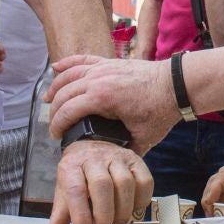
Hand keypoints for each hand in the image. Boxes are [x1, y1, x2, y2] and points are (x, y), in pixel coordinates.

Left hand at [43, 140, 153, 223]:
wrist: (93, 147)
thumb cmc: (79, 177)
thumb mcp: (65, 193)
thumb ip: (59, 218)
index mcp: (72, 166)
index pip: (75, 189)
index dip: (81, 214)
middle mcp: (95, 158)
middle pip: (102, 184)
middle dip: (104, 213)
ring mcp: (118, 158)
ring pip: (125, 183)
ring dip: (123, 209)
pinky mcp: (137, 161)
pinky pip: (145, 181)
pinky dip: (141, 200)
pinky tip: (133, 212)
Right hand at [48, 55, 178, 152]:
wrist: (176, 85)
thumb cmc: (161, 110)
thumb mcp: (143, 138)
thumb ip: (126, 151)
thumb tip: (113, 164)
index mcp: (102, 98)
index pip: (68, 111)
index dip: (58, 125)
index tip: (56, 136)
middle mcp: (98, 79)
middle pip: (63, 93)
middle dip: (54, 111)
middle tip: (53, 125)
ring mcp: (103, 68)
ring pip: (69, 75)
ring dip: (55, 87)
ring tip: (47, 99)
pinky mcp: (109, 62)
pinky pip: (83, 59)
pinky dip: (67, 62)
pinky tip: (56, 67)